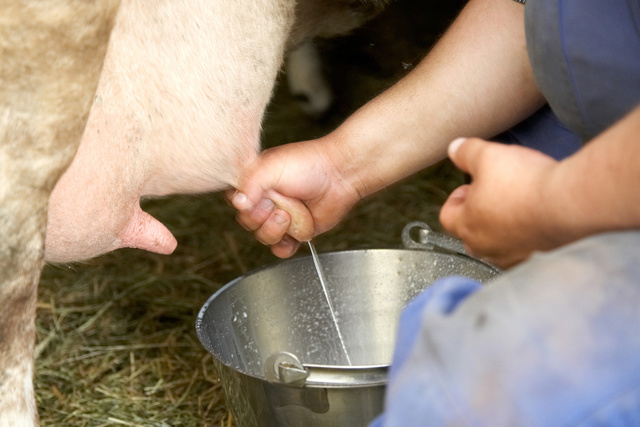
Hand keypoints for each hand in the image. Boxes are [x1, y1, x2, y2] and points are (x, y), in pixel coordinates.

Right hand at [229, 138, 361, 257]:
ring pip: (263, 237)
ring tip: (290, 214)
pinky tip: (292, 236)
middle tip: (277, 205)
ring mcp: (280, 217)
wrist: (340, 175)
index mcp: (255, 183)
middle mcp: (265, 201)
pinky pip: (281, 249)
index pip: (235, 201)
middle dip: (262, 217)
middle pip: (248, 223)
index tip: (258, 198)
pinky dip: (285, 246)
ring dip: (276, 230)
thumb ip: (251, 183)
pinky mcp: (295, 232)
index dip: (245, 205)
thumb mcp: (272, 166)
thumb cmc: (309, 164)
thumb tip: (237, 203)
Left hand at [439, 137, 559, 267]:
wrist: (569, 204)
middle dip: (478, 211)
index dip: (457, 198)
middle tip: (492, 193)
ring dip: (501, 225)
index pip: (447, 216)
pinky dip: (524, 236)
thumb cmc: (526, 183)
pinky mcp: (536, 259)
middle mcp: (485, 247)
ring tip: (516, 204)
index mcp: (467, 225)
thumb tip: (454, 149)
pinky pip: (522, 249)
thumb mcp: (487, 156)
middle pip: (471, 231)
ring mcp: (511, 257)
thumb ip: (465, 152)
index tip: (469, 186)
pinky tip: (536, 218)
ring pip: (497, 243)